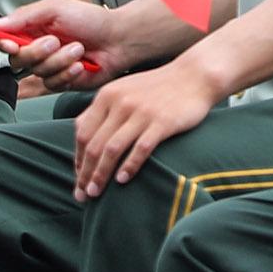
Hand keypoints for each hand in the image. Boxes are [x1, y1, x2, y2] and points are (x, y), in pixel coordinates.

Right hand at [0, 0, 130, 94]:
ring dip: (59, 61)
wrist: (118, 39)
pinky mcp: (61, 81)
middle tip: (55, 41)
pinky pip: (53, 83)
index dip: (1, 43)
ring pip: (37, 72)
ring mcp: (48, 66)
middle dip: (37, 52)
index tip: (11, 44)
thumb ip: (25, 16)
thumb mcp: (55, 8)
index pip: (2, 38)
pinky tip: (81, 64)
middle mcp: (36, 48)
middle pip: (16, 60)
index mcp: (31, 28)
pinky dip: (68, 73)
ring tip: (78, 49)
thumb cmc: (90, 19)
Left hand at [70, 58, 219, 198]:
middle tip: (81, 195)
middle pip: (93, 144)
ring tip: (95, 193)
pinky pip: (140, 149)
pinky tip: (122, 181)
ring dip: (100, 174)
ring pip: (112, 149)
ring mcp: (141, 112)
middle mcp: (120, 103)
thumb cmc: (158, 88)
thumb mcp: (124, 90)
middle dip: (84, 173)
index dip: (78, 159)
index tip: (78, 178)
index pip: (82, 133)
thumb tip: (83, 138)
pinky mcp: (162, 122)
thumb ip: (104, 110)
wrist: (194, 76)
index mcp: (107, 96)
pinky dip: (128, 166)